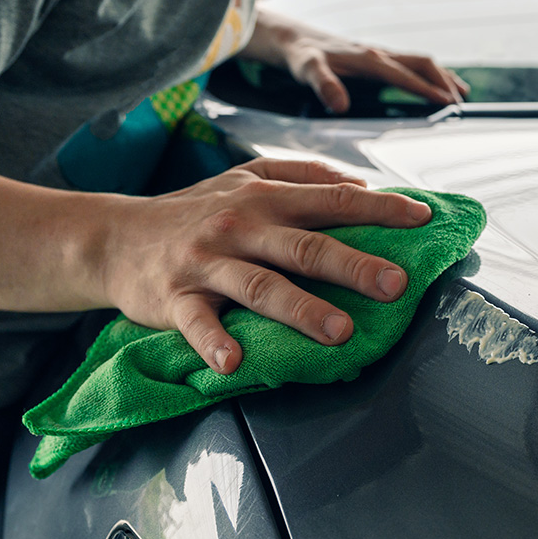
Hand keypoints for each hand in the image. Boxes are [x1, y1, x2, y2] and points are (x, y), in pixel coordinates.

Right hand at [102, 158, 431, 373]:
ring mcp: (208, 263)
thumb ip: (303, 175)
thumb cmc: (196, 212)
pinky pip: (197, 323)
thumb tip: (360, 183)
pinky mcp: (175, 298)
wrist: (114, 238)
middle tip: (396, 285)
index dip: (380, 208)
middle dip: (354, 264)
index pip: (333, 200)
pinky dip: (214, 343)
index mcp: (266, 197)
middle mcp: (241, 226)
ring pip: (261, 286)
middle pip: (305, 246)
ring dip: (302, 309)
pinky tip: (234, 363)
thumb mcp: (246, 178)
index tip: (423, 219)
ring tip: (339, 332)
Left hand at [240, 7, 468, 112]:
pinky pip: (410, 64)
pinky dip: (428, 74)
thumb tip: (340, 105)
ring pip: (420, 62)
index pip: (406, 75)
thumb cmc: (301, 56)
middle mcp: (379, 54)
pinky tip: (435, 84)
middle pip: (422, 63)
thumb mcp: (308, 71)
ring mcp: (380, 55)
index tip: (446, 102)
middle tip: (460, 101)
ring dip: (441, 76)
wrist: (293, 39)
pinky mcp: (377, 59)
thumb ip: (324, 86)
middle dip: (444, 81)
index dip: (427, 89)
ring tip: (461, 93)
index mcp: (368, 59)